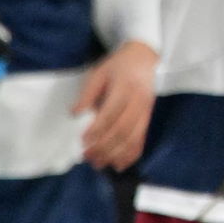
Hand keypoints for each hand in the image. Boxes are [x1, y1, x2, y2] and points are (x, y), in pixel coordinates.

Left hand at [71, 40, 157, 169]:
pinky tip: (119, 164)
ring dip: (116, 154)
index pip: (111, 113)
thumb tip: (74, 114)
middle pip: (123, 129)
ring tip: (99, 163)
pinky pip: (142, 139)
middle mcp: (139, 100)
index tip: (82, 141)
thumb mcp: (99, 73)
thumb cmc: (118, 65)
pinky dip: (132, 155)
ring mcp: (146, 110)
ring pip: (133, 138)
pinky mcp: (148, 117)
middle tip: (87, 157)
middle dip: (104, 146)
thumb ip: (87, 94)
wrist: (143, 57)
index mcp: (126, 86)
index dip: (97, 129)